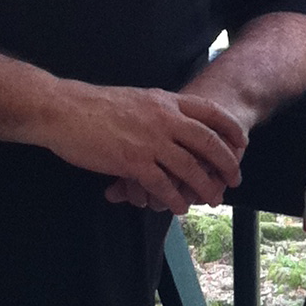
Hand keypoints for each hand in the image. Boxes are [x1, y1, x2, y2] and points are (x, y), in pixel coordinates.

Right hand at [43, 82, 244, 213]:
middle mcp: (164, 119)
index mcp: (165, 101)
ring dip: (205, 187)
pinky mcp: (133, 161)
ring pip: (190, 168)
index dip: (229, 129)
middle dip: (226, 163)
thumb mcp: (136, 98)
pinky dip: (175, 198)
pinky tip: (179, 207)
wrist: (63, 110)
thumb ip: (158, 109)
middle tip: (234, 178)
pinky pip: (163, 184)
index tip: (241, 143)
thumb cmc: (94, 105)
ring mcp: (150, 141)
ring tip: (213, 200)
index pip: (210, 112)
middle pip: (208, 142)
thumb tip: (173, 116)